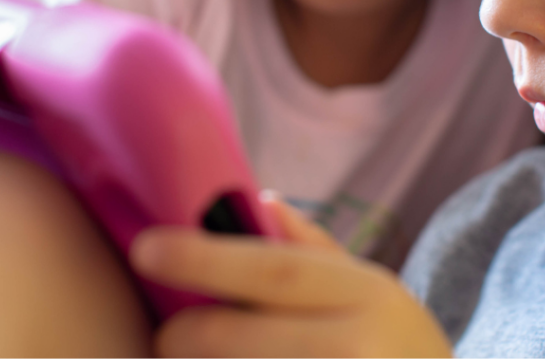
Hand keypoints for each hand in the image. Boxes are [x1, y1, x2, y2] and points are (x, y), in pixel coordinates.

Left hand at [130, 194, 452, 357]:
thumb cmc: (398, 349)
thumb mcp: (372, 291)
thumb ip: (313, 249)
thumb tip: (259, 200)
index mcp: (368, 294)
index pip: (272, 270)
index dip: (203, 258)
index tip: (146, 248)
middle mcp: (359, 347)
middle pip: (237, 338)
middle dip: (185, 337)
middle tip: (168, 335)